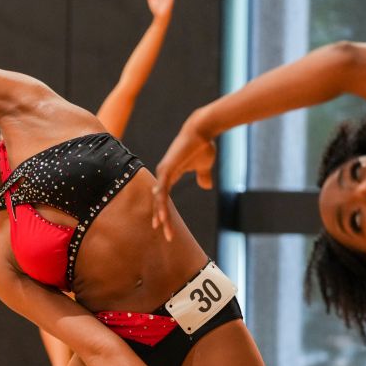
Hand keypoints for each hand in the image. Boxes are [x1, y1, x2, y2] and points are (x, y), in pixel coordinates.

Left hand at [151, 118, 216, 239]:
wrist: (202, 130)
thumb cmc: (203, 145)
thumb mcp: (204, 166)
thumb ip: (203, 176)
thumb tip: (205, 186)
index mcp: (170, 175)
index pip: (164, 199)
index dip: (164, 213)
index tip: (166, 227)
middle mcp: (163, 175)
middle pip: (160, 202)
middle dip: (162, 219)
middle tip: (166, 235)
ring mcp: (163, 172)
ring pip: (160, 199)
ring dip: (162, 215)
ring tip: (163, 229)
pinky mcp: (167, 169)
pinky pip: (162, 191)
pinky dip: (162, 204)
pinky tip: (162, 216)